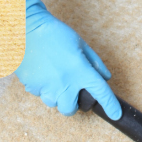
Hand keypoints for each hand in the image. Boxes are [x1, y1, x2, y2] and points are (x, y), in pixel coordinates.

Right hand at [15, 0, 121, 119]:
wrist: (27, 27)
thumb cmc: (54, 33)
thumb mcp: (80, 43)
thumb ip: (94, 62)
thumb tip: (104, 77)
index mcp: (80, 70)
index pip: (101, 93)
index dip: (110, 105)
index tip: (114, 114)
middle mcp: (65, 82)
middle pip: (70, 109)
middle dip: (71, 102)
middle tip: (69, 89)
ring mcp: (47, 86)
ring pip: (53, 102)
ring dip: (55, 94)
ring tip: (52, 76)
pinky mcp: (31, 86)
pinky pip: (39, 93)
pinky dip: (41, 86)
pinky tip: (40, 70)